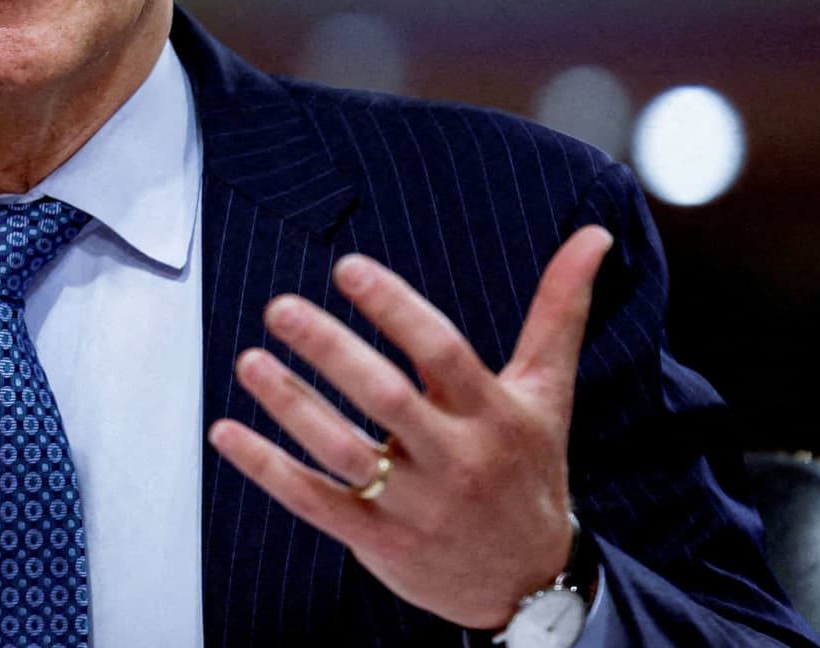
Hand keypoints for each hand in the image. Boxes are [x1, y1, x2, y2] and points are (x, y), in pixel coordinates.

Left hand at [207, 226, 613, 628]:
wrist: (531, 584)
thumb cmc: (528, 468)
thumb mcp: (549, 393)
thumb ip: (560, 311)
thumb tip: (593, 235)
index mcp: (494, 415)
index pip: (442, 352)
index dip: (396, 308)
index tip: (348, 268)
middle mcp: (455, 459)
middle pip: (387, 398)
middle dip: (332, 351)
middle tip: (281, 308)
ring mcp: (414, 504)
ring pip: (344, 451)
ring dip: (292, 404)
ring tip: (250, 360)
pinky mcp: (377, 540)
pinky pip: (314, 501)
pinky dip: (267, 468)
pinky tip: (226, 432)